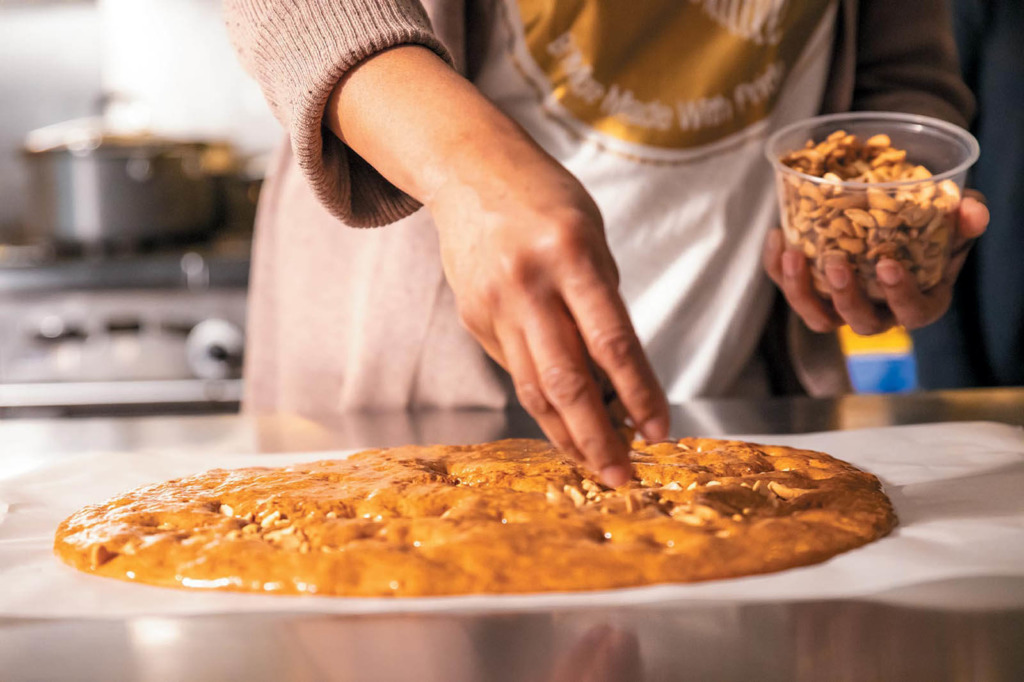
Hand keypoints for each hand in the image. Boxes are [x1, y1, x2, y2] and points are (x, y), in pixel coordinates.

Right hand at [429, 144, 668, 486]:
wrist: (469, 172)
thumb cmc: (546, 201)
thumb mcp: (592, 236)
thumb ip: (603, 305)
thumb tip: (622, 382)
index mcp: (571, 254)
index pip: (611, 341)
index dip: (639, 394)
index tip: (659, 431)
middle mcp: (528, 284)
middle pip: (565, 380)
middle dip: (597, 437)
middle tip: (622, 476)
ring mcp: (493, 304)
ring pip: (533, 389)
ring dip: (567, 435)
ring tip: (595, 464)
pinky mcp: (473, 318)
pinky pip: (516, 370)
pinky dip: (543, 402)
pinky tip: (565, 423)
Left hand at [762, 192, 988, 334]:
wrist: (895, 220)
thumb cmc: (932, 229)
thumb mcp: (955, 221)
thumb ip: (966, 218)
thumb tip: (971, 213)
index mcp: (918, 302)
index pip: (912, 313)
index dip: (900, 295)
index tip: (888, 265)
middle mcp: (879, 313)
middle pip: (859, 322)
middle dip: (846, 296)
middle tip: (835, 263)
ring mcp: (842, 307)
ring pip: (818, 318)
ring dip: (801, 290)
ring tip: (793, 253)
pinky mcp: (813, 292)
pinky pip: (791, 290)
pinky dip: (777, 268)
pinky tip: (777, 237)